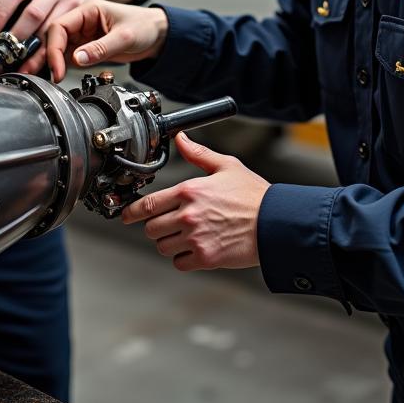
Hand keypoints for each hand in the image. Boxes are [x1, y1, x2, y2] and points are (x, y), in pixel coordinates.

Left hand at [0, 0, 100, 73]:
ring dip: (33, 50)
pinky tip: (40, 63)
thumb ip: (3, 9)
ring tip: (20, 64)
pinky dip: (49, 53)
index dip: (0, 12)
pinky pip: (64, 37)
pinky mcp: (81, 14)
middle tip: (5, 51)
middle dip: (17, 36)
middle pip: (33, 13)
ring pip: (50, 28)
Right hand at [45, 0, 168, 82]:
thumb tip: (77, 59)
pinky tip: (55, 76)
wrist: (157, 35)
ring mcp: (82, 35)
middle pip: (54, 37)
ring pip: (57, 48)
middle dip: (47, 57)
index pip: (60, 26)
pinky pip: (67, 57)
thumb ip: (101, 48)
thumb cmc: (144, 26)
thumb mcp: (125, 37)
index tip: (57, 68)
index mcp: (88, 10)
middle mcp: (81, 22)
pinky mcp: (85, 48)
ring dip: (50, 63)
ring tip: (43, 78)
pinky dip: (59, 66)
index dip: (54, 48)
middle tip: (43, 75)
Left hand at [121, 132, 269, 270]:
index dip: (133, 212)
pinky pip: (179, 263)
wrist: (275, 222)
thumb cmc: (254, 195)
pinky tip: (194, 249)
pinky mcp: (205, 258)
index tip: (127, 215)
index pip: (148, 205)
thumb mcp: (226, 166)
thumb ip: (198, 154)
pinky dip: (183, 258)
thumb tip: (181, 139)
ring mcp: (195, 238)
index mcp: (189, 191)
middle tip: (168, 224)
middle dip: (156, 226)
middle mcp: (188, 215)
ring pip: (163, 247)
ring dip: (169, 243)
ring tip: (184, 236)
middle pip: (151, 228)